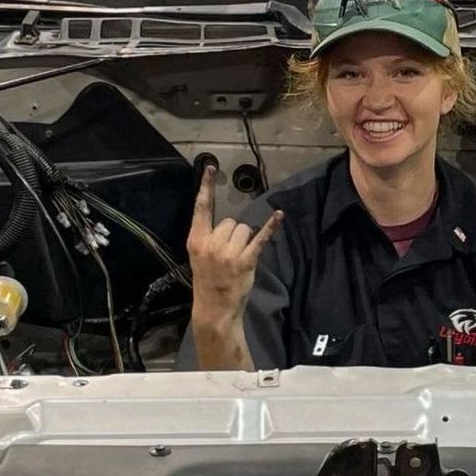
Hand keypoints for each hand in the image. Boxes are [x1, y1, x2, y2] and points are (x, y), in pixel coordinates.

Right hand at [186, 166, 282, 340]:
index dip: (205, 187)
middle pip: (231, 222)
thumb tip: (230, 225)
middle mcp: (211, 243)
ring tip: (238, 259)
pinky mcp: (245, 261)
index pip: (201, 208)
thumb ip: (209, 239)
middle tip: (230, 254)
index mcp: (196, 240)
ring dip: (246, 240)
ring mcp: (228, 252)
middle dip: (234, 234)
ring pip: (244, 229)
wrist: (213, 308)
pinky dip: (271, 227)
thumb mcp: (199, 257)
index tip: (209, 168)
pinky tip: (279, 216)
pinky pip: (260, 238)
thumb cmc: (208, 281)